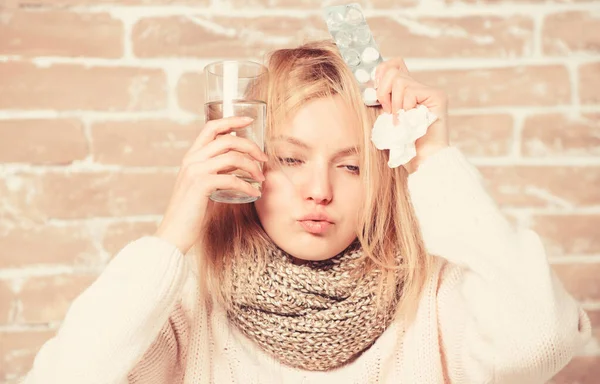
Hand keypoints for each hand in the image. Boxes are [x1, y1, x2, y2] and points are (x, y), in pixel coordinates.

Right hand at [155, 116, 267, 253]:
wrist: (174, 233)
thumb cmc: (192, 211)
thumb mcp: (204, 184)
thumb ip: (218, 170)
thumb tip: (240, 163)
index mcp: (192, 156)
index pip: (211, 127)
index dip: (232, 120)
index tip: (250, 120)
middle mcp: (192, 159)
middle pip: (227, 140)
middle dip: (251, 146)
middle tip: (263, 159)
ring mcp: (195, 171)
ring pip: (232, 156)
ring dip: (252, 166)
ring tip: (261, 178)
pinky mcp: (201, 185)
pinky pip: (232, 178)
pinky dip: (247, 186)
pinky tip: (255, 193)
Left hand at [374, 58, 449, 172]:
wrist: (421, 161)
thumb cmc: (403, 144)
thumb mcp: (385, 117)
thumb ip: (381, 99)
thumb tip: (367, 82)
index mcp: (407, 91)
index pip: (393, 64)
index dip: (380, 71)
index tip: (374, 90)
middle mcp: (420, 88)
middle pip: (393, 68)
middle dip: (383, 90)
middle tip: (387, 110)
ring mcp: (430, 91)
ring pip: (399, 81)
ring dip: (393, 104)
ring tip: (399, 120)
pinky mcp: (437, 96)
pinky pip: (409, 92)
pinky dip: (403, 108)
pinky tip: (408, 121)